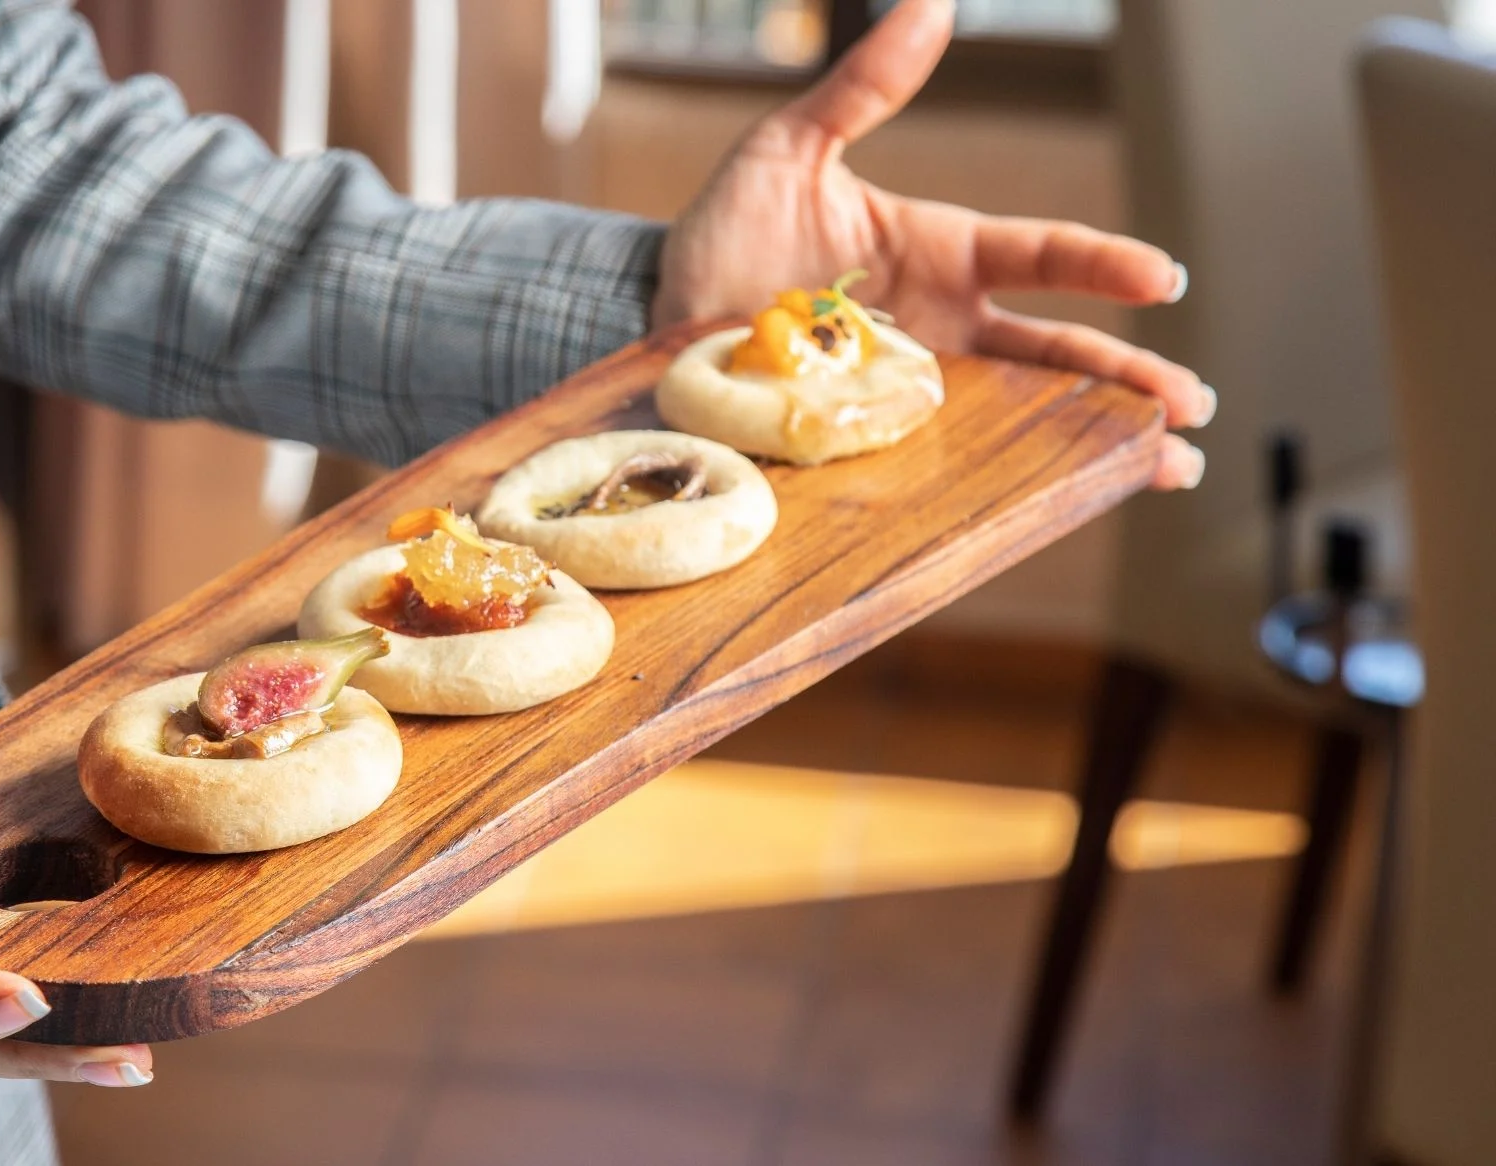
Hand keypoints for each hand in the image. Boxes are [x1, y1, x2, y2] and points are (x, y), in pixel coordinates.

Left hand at [654, 0, 1211, 489]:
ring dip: (1101, 438)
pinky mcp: (881, 443)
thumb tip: (930, 6)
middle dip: (1131, 374)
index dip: (1103, 265)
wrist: (655, 316)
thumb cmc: (725, 232)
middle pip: (1059, 351)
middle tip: (1191, 401)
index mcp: (939, 253)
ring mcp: (918, 392)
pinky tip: (1068, 501)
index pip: (1042, 255)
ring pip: (1030, 416)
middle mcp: (945, 327)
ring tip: (1167, 463)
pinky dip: (1015, 484)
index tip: (1159, 278)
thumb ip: (861, 89)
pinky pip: (957, 468)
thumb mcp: (786, 150)